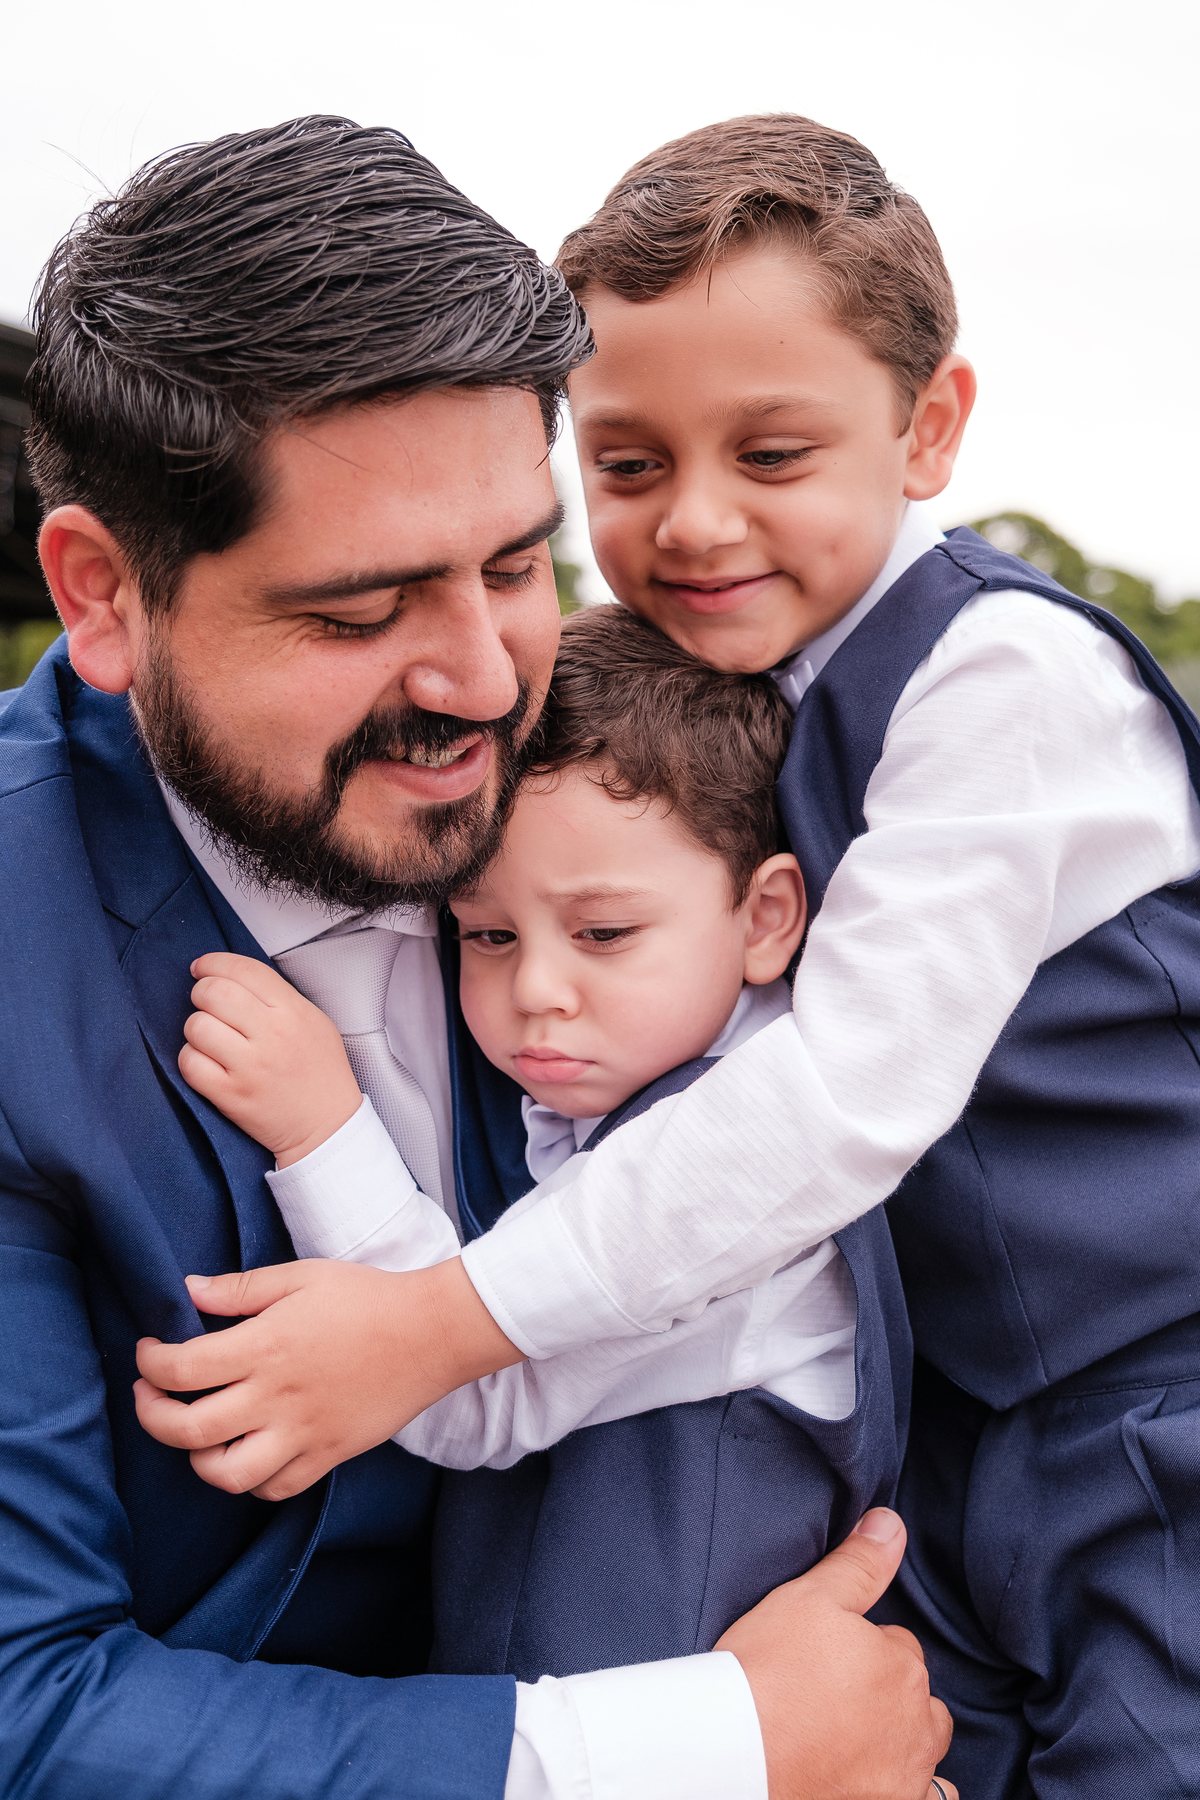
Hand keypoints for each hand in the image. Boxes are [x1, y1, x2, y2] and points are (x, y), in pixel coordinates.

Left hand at [134, 1255, 522, 1497]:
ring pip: (226, 1475)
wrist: (431, 1333)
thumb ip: (241, 1288)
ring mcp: (302, 1433)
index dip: (151, 1364)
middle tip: (149, 1397)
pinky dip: (250, 1481)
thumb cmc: (367, 1297)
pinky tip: (246, 1452)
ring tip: (197, 1434)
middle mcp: (276, 1397)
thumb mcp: (301, 1276)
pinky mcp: (328, 1455)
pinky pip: (275, 1488)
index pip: (181, 1368)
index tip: (149, 1353)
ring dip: (197, 1459)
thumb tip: (189, 1290)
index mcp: (265, 1346)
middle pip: (188, 1430)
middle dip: (152, 1416)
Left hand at [180, 952, 362, 1164]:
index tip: (201, 967)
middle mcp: (271, 1034)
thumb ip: (278, 996)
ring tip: (210, 1037)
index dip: (213, 962)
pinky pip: (190, 1063)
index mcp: (293, 1011)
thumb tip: (231, 976)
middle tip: (206, 1002)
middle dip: (200, 992)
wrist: (326, 1125)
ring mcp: (249, 1066)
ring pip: (197, 1026)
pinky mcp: (231, 1095)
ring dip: (196, 1028)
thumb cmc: (320, 1071)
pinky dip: (191, 1059)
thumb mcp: (314, 1021)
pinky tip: (206, 1061)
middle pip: (214, 992)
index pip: (244, 970)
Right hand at [716, 1509, 954, 1799]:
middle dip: (890, 1695)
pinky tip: (877, 1779)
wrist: (734, 1753)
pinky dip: (911, 1790)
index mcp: (902, 1667)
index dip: (863, 1650)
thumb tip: (892, 1525)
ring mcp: (905, 1778)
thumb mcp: (808, 1599)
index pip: (899, 1648)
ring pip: (924, 1753)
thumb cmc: (766, 1673)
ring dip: (904, 1743)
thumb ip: (858, 1564)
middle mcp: (916, 1726)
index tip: (828, 1659)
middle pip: (918, 1701)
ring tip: (858, 1739)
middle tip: (838, 1697)